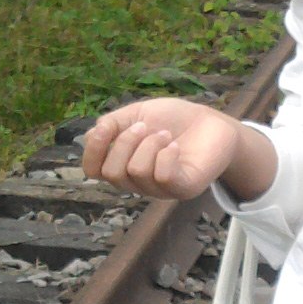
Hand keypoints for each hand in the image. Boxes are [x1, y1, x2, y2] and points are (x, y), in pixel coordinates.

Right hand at [80, 97, 241, 201]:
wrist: (210, 122)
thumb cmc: (172, 120)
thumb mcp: (135, 114)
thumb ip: (111, 125)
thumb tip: (91, 136)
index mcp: (123, 165)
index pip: (92, 170)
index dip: (93, 149)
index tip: (107, 126)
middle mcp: (138, 183)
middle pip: (112, 173)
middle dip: (125, 142)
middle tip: (145, 127)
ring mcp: (160, 189)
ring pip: (136, 171)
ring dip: (149, 144)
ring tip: (165, 135)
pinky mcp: (183, 189)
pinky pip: (162, 177)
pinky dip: (166, 154)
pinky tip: (175, 145)